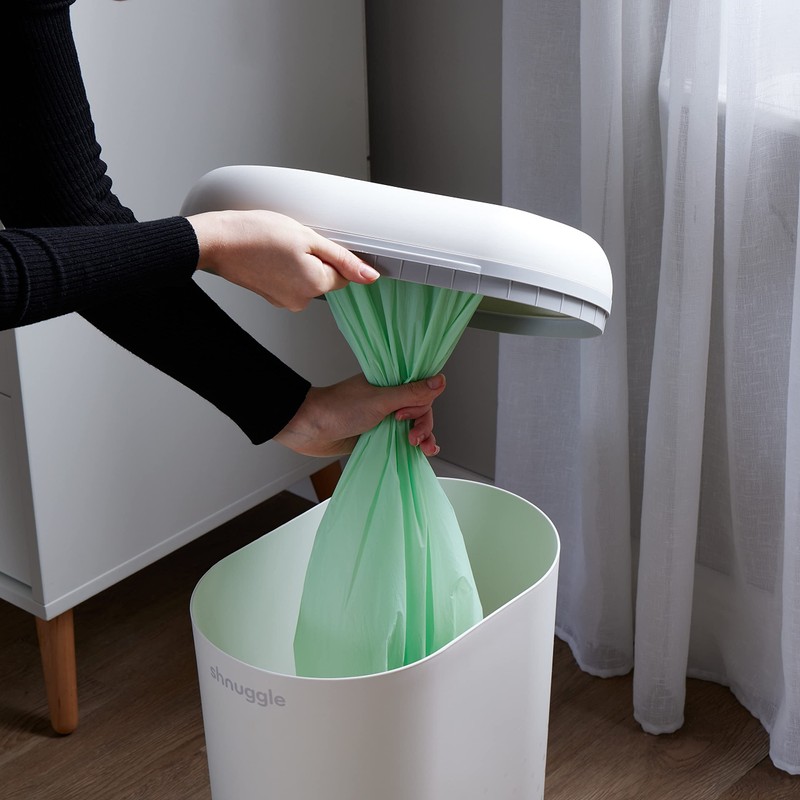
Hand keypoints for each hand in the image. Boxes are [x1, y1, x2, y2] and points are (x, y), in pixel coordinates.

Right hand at [187, 210, 379, 310]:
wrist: (218, 242)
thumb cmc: (257, 234)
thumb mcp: (308, 237)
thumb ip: (343, 258)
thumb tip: (370, 276)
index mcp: (316, 285)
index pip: (344, 274)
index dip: (333, 254)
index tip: (316, 242)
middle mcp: (302, 300)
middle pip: (325, 278)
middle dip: (316, 258)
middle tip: (294, 241)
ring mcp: (285, 301)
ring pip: (307, 279)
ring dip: (299, 262)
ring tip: (279, 247)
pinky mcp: (272, 297)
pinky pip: (290, 281)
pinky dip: (285, 268)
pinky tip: (270, 255)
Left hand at [274, 373, 446, 457]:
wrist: (308, 428)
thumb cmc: (338, 409)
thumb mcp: (380, 401)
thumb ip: (411, 394)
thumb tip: (440, 381)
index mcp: (390, 382)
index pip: (421, 391)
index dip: (422, 405)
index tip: (407, 416)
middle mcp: (389, 398)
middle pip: (421, 411)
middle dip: (422, 426)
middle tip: (411, 437)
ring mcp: (383, 417)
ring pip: (412, 427)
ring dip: (422, 438)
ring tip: (422, 449)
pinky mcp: (376, 434)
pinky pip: (400, 440)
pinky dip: (411, 447)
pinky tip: (419, 453)